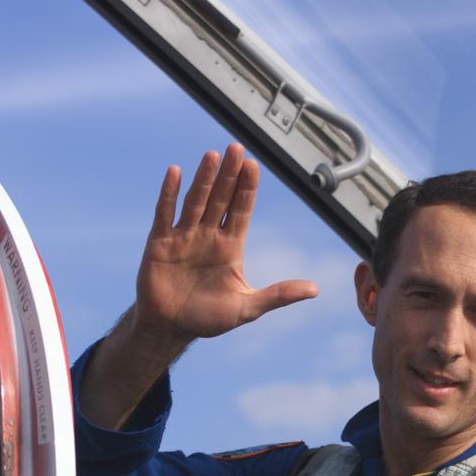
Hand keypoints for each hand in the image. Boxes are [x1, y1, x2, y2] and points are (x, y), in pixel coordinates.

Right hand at [133, 143, 317, 344]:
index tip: (254, 165)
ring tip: (214, 155)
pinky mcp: (160, 242)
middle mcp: (208, 236)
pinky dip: (170, 193)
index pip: (241, 210)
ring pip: (196, 201)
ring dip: (205, 178)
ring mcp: (184, 236)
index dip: (248, 189)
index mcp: (230, 247)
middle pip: (221, 199)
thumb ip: (279, 295)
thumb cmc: (208, 318)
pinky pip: (165, 213)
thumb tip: (315, 290)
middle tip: (238, 148)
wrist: (170, 328)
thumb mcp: (248, 307)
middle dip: (230, 175)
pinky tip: (176, 172)